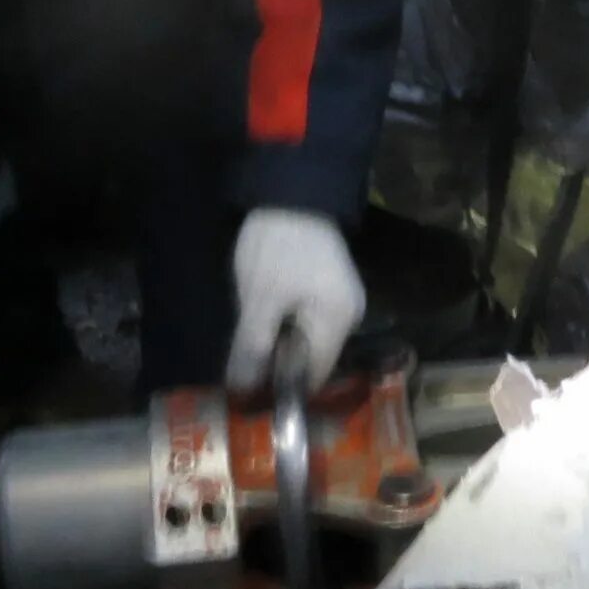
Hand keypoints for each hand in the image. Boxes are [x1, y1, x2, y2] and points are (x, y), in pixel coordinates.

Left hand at [226, 207, 363, 393]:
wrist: (289, 190)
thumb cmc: (276, 248)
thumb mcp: (259, 300)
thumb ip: (252, 348)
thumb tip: (241, 391)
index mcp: (338, 323)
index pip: (315, 376)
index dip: (283, 390)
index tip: (251, 399)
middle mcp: (349, 316)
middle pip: (312, 358)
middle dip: (277, 367)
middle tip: (240, 372)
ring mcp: (340, 299)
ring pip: (306, 339)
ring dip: (277, 345)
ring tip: (245, 349)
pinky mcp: (328, 286)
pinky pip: (305, 319)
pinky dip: (283, 326)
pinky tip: (260, 322)